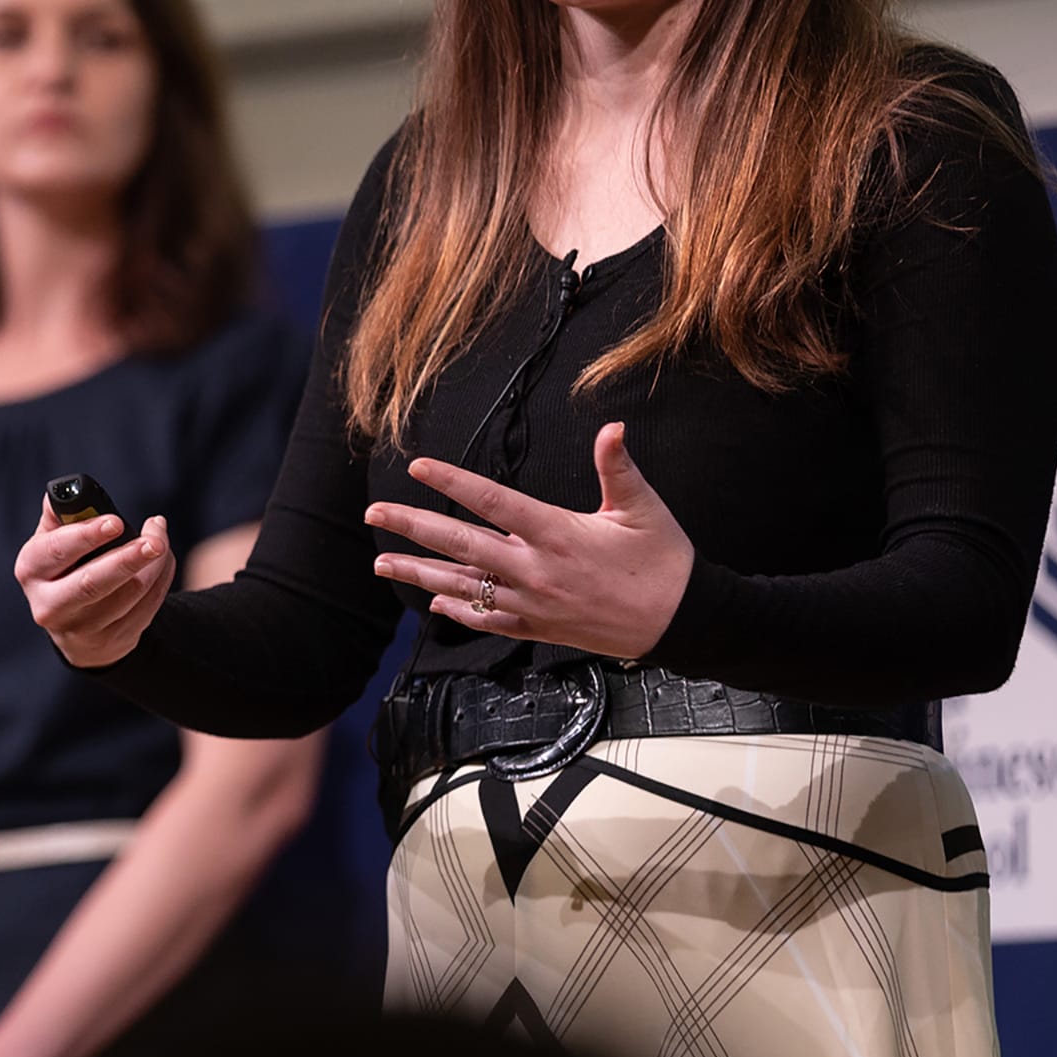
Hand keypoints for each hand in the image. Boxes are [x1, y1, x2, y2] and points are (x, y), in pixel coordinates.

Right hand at [16, 501, 177, 668]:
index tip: (115, 522)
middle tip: (155, 540)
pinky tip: (162, 562)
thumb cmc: (65, 568)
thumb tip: (72, 490)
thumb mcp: (52, 541)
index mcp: (31, 570)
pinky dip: (161, 581)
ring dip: (154, 566)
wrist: (75, 625)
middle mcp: (49, 605)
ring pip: (128, 595)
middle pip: (91, 584)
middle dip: (126, 560)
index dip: (86, 536)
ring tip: (160, 541)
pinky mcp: (112, 641)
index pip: (56, 552)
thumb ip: (62, 514)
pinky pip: (146, 609)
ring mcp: (81, 629)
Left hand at [365, 423, 692, 660]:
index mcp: (558, 534)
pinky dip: (457, 610)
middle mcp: (537, 571)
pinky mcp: (539, 629)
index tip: (418, 467)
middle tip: (374, 513)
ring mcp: (534, 604)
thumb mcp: (642, 507)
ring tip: (381, 562)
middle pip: (461, 546)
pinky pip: (488, 620)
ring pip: (463, 587)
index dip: (453, 483)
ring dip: (418, 573)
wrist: (682, 623)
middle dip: (413, 527)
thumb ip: (617, 466)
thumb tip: (612, 427)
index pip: (493, 502)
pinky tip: (433, 601)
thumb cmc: (664, 560)